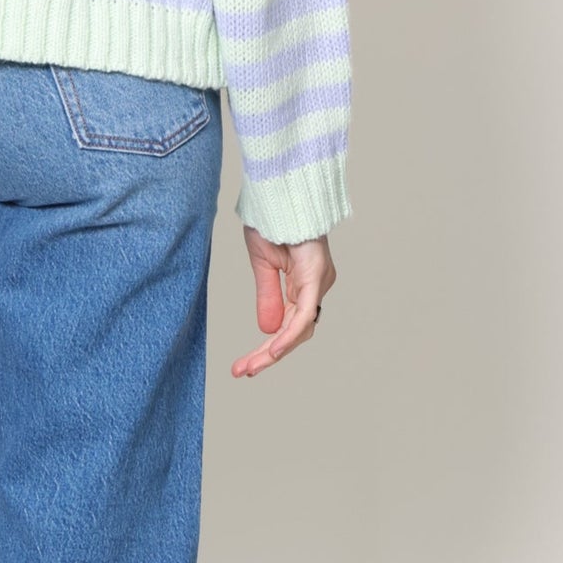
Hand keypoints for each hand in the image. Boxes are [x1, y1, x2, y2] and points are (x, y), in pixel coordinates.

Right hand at [231, 227, 335, 377]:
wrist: (279, 191)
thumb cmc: (273, 219)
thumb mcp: (263, 265)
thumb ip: (268, 297)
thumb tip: (269, 330)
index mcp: (305, 283)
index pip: (290, 324)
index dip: (269, 347)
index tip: (246, 364)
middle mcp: (317, 285)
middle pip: (296, 332)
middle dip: (268, 356)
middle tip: (243, 372)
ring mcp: (319, 282)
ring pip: (301, 329)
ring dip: (274, 351)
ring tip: (250, 367)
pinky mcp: (315, 277)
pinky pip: (304, 314)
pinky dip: (289, 335)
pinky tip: (273, 351)